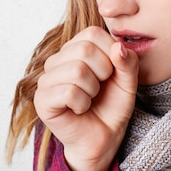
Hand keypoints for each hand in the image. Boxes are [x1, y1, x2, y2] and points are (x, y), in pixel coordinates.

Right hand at [33, 26, 138, 170]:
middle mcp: (57, 60)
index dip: (110, 52)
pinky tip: (80, 109)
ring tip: (90, 99)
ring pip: (76, 71)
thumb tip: (118, 47)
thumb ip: (128, 62)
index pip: (92, 32)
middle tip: (100, 88)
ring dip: (92, 90)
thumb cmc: (112, 106)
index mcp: (75, 48)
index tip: (111, 72)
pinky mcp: (42, 100)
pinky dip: (82, 104)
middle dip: (103, 72)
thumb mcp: (128, 81)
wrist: (103, 138)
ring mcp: (46, 79)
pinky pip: (68, 92)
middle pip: (84, 50)